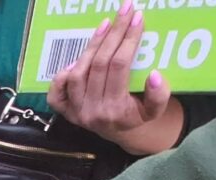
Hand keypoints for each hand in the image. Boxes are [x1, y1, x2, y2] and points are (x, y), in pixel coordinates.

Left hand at [47, 0, 182, 155]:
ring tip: (106, 26)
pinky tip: (75, 59)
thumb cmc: (137, 115)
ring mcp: (75, 112)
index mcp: (115, 110)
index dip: (128, 39)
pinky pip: (55, 94)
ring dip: (91, 47)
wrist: (118, 132)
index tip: (137, 17)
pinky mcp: (65, 112)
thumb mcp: (155, 111)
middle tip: (123, 10)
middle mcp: (92, 112)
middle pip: (98, 65)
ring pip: (78, 74)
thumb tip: (154, 74)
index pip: (119, 67)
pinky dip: (61, 76)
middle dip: (113, 34)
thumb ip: (159, 96)